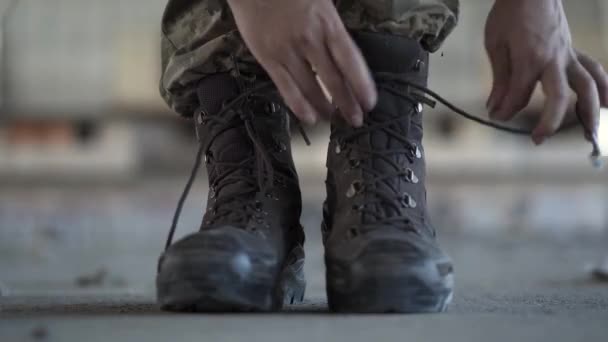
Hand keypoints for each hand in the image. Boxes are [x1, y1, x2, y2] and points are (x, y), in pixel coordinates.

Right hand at [227, 0, 376, 126]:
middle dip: (347, 103)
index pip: (350, 61)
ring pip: (311, 88)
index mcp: (328, 24)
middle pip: (333, 80)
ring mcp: (288, 52)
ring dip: (324, 107)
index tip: (370, 103)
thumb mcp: (321, 1)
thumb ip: (333, 28)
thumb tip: (345, 54)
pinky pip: (286, 88)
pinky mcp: (268, 59)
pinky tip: (309, 117)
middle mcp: (310, 41)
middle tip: (356, 119)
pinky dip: (298, 106)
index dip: (361, 85)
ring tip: (333, 118)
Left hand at [485, 0, 607, 143]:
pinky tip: (607, 102)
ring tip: (590, 135)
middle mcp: (553, 60)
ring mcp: (568, 56)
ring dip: (589, 111)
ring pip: (586, 86)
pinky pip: (593, 70)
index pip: (518, 95)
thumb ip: (499, 78)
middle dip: (549, 122)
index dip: (505, 110)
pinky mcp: (574, 52)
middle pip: (559, 97)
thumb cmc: (510, 14)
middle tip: (537, 140)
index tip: (495, 116)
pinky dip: (603, 86)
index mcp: (529, 59)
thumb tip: (495, 107)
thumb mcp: (495, 44)